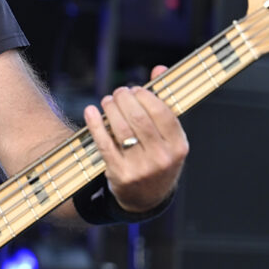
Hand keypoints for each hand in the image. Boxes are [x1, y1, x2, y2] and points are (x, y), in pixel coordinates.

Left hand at [82, 66, 187, 212]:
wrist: (146, 199)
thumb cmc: (157, 158)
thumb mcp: (168, 136)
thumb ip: (164, 102)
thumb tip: (159, 69)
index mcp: (178, 146)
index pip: (162, 112)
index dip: (145, 95)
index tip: (135, 89)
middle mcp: (162, 158)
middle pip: (139, 118)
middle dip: (124, 99)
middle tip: (118, 93)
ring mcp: (141, 168)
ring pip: (121, 128)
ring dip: (110, 108)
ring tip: (107, 101)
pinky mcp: (119, 174)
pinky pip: (104, 143)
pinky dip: (95, 124)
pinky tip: (91, 111)